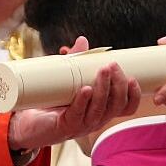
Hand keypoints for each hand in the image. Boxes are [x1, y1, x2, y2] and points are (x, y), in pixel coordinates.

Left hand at [7, 37, 140, 149]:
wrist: (31, 122)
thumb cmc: (54, 101)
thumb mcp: (68, 79)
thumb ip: (76, 61)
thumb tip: (83, 40)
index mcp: (102, 110)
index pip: (126, 107)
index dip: (134, 95)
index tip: (133, 78)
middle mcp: (96, 119)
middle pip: (115, 106)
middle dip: (118, 84)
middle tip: (112, 66)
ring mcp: (82, 124)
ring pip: (99, 109)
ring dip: (103, 89)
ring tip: (103, 71)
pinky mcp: (66, 125)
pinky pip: (78, 114)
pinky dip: (83, 101)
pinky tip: (85, 89)